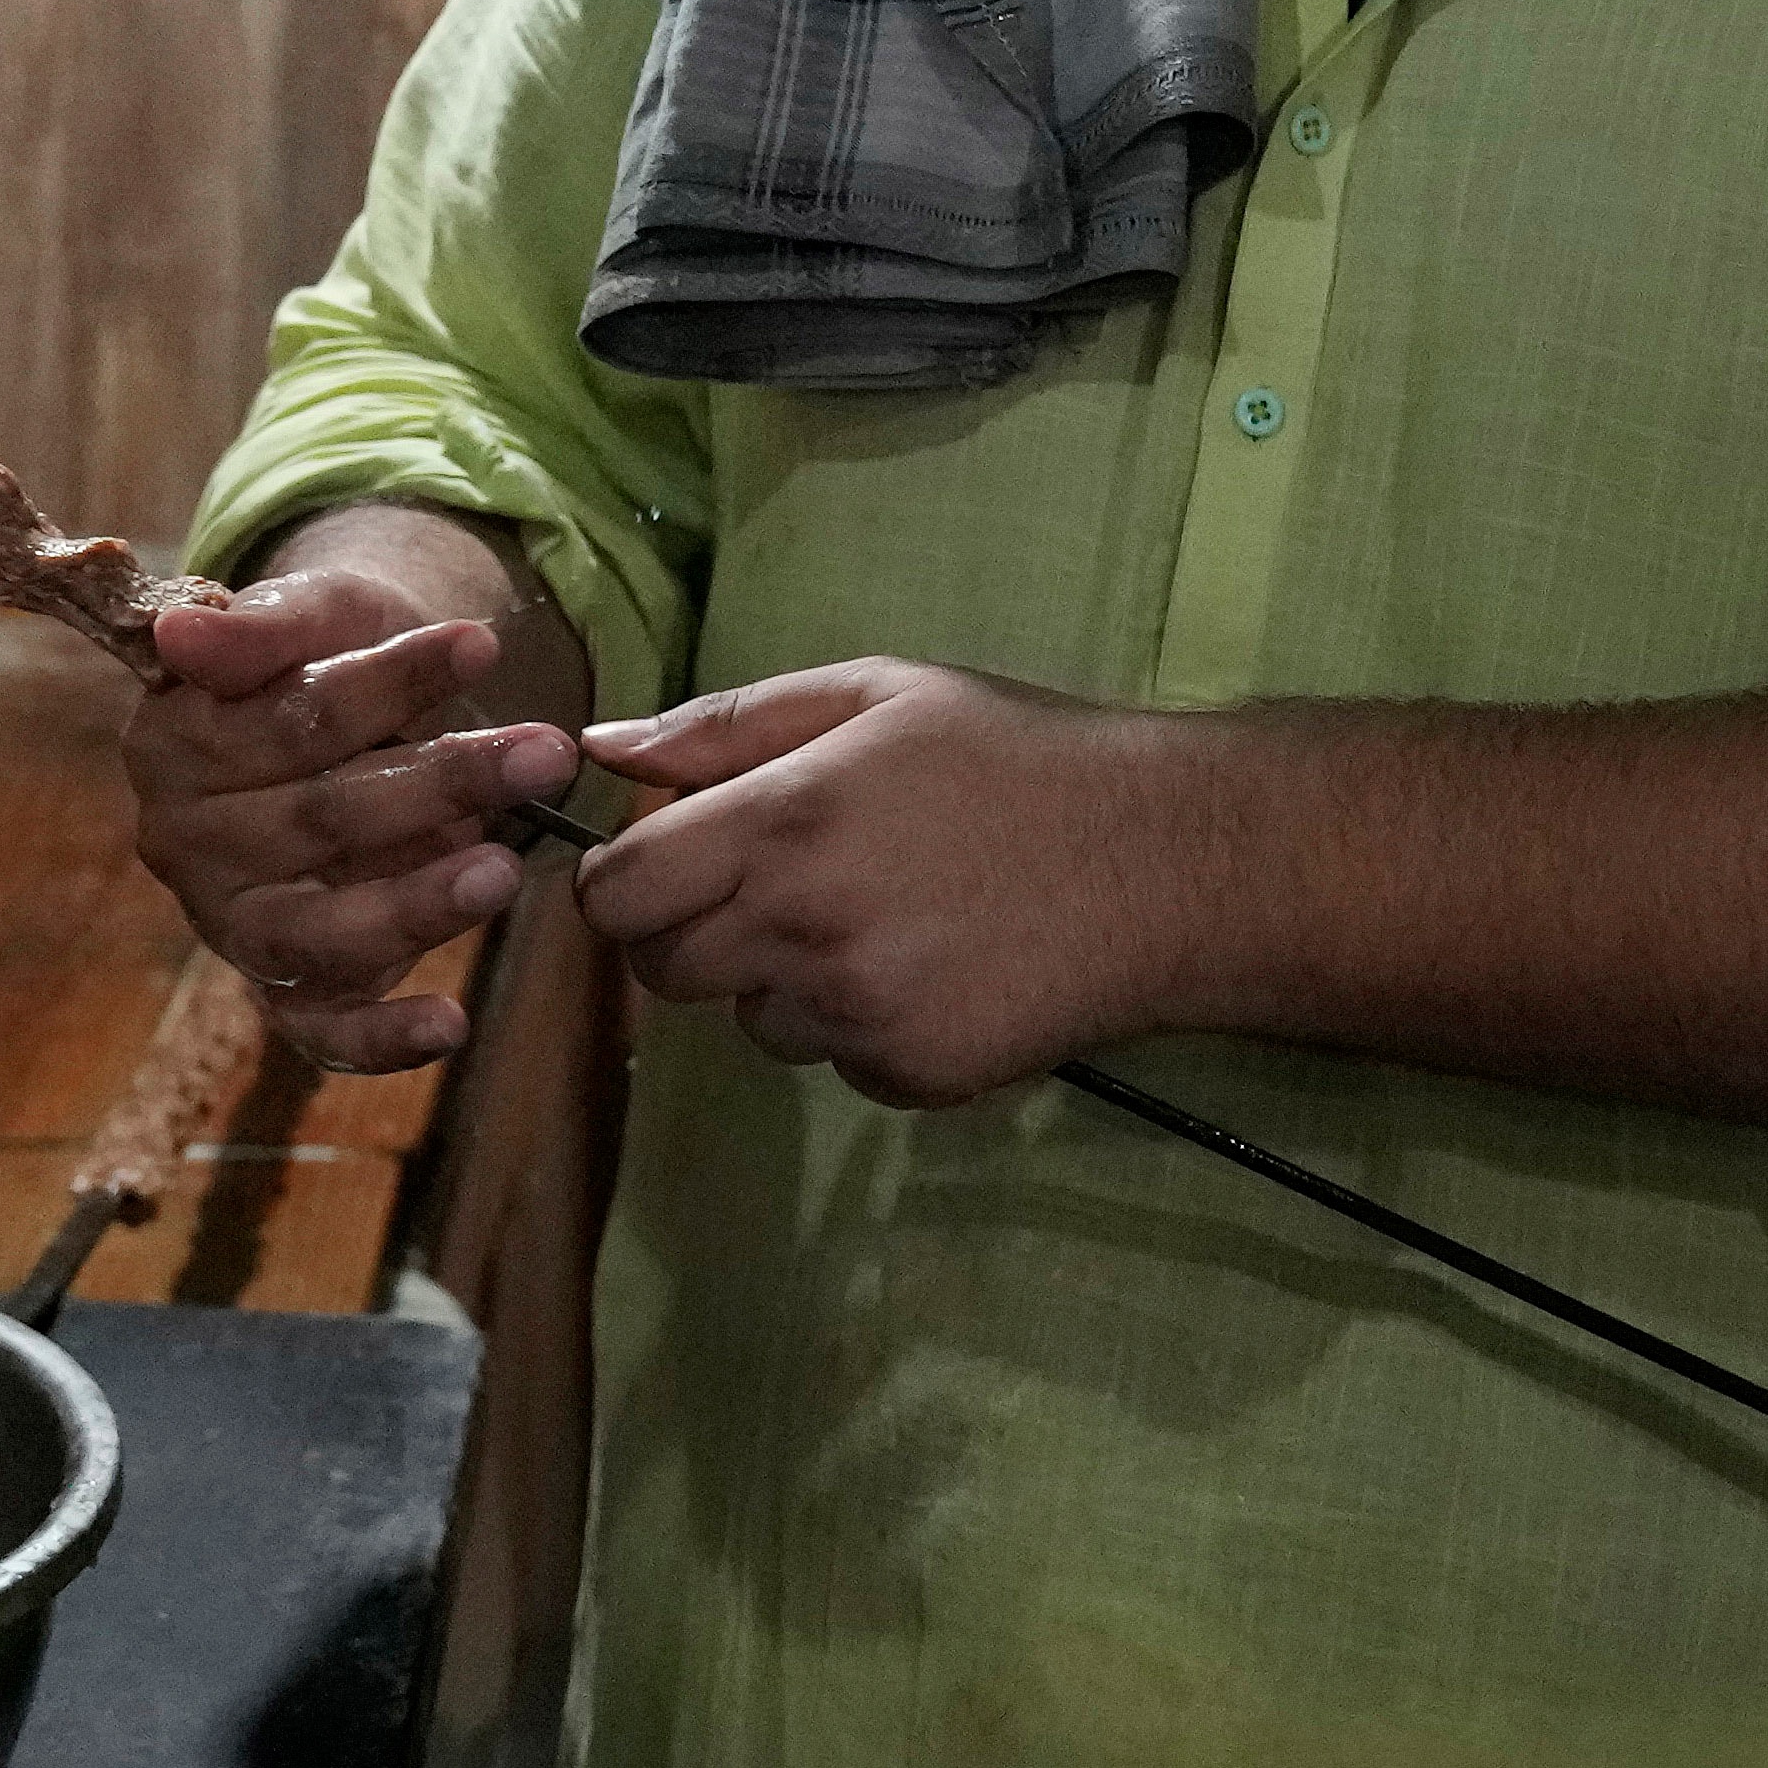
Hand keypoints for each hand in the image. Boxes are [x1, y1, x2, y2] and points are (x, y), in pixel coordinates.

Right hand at [126, 559, 580, 1074]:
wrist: (365, 719)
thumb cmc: (335, 656)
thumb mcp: (320, 616)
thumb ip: (263, 627)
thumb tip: (176, 635)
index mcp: (172, 742)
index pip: (289, 718)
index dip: (388, 682)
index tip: (483, 643)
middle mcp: (186, 844)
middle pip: (316, 819)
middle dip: (438, 784)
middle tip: (546, 755)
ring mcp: (233, 925)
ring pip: (317, 930)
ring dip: (415, 906)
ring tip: (504, 870)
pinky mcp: (285, 992)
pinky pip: (323, 1030)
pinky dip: (384, 1038)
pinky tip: (450, 1024)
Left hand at [568, 659, 1213, 1107]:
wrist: (1164, 862)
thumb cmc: (1015, 756)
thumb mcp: (876, 694)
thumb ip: (726, 722)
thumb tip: (603, 746)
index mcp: (782, 819)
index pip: (619, 891)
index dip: (625, 881)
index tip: (665, 865)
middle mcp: (803, 926)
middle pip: (663, 970)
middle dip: (689, 934)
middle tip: (769, 891)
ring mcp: (856, 1012)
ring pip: (750, 1022)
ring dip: (781, 983)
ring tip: (879, 918)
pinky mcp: (908, 1072)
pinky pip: (834, 1061)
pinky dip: (860, 1026)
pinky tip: (932, 966)